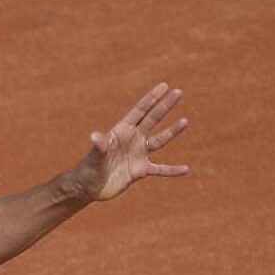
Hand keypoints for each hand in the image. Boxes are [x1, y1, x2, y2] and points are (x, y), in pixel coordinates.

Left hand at [76, 82, 189, 202]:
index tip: (164, 86)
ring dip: (172, 131)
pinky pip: (160, 170)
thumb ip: (99, 146)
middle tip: (178, 92)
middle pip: (152, 119)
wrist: (88, 188)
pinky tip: (185, 169)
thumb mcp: (95, 157)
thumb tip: (94, 136)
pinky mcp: (140, 171)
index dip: (151, 98)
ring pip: (159, 141)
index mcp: (122, 131)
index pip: (139, 111)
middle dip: (164, 106)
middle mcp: (133, 140)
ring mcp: (138, 154)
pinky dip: (172, 170)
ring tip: (185, 121)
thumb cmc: (88, 169)